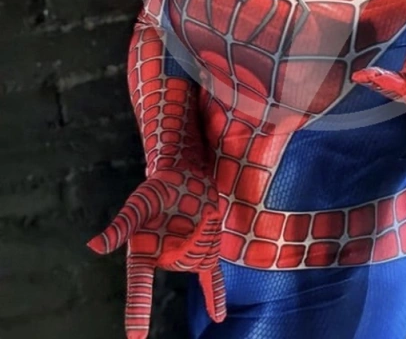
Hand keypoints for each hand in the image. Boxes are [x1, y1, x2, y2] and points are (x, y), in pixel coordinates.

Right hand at [86, 165, 226, 338]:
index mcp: (143, 254)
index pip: (139, 285)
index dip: (137, 310)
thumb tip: (93, 247)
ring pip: (201, 257)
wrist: (184, 177)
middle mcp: (164, 260)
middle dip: (196, 238)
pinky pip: (210, 278)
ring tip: (204, 212)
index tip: (136, 338)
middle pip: (183, 261)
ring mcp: (187, 258)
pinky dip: (214, 297)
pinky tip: (218, 317)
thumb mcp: (138, 204)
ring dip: (208, 234)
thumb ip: (121, 227)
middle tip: (200, 213)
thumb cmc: (155, 191)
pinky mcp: (205, 251)